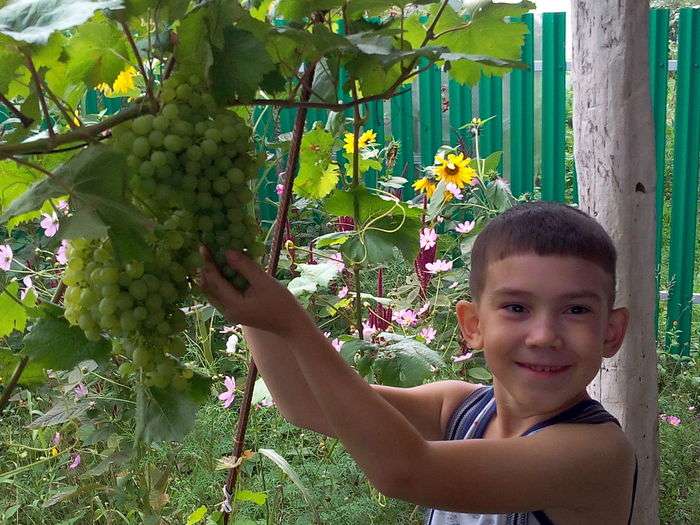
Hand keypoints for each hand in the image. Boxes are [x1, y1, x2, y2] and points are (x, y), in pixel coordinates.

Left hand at [197, 247, 311, 335]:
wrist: (291, 324)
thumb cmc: (281, 303)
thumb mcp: (264, 281)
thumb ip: (245, 266)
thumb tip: (227, 252)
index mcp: (233, 305)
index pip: (214, 281)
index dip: (208, 262)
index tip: (204, 247)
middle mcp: (227, 311)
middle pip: (208, 288)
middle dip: (206, 269)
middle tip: (205, 251)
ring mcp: (230, 313)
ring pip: (213, 292)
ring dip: (212, 276)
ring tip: (212, 258)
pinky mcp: (236, 312)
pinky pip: (222, 295)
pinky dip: (220, 283)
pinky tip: (225, 270)